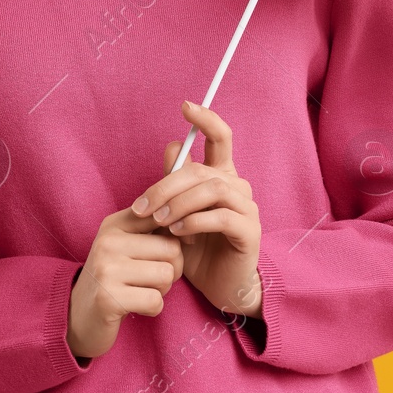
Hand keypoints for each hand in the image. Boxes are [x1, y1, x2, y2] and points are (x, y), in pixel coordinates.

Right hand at [66, 206, 184, 360]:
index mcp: (114, 224)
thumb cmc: (114, 278)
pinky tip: (135, 307)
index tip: (173, 252)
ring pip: (166, 275)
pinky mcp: (108, 299)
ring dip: (162, 290)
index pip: (165, 217)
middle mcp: (107, 241)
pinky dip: (153, 309)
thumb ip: (154, 229)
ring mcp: (106, 269)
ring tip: (141, 291)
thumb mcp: (127, 245)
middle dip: (172, 269)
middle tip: (152, 280)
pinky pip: (155, 301)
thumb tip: (194, 221)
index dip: (180, 235)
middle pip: (172, 249)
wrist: (78, 316)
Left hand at [137, 100, 263, 318]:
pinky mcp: (249, 230)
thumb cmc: (198, 247)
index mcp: (221, 175)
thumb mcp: (178, 212)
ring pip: (212, 189)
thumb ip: (175, 183)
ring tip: (160, 222)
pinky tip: (178, 233)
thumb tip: (171, 147)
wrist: (220, 285)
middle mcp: (237, 185)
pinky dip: (195, 222)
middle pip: (201, 169)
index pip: (220, 137)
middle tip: (142, 206)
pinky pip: (221, 216)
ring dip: (179, 203)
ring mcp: (246, 207)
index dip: (206, 119)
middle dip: (166, 185)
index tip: (185, 106)